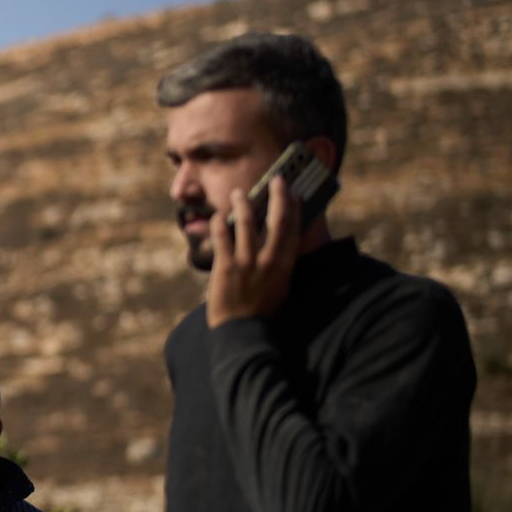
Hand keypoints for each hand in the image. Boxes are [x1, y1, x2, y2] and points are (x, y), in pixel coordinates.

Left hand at [206, 174, 299, 326]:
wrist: (243, 331)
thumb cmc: (261, 309)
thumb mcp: (280, 285)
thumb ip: (280, 263)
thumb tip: (280, 241)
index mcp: (285, 265)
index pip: (293, 228)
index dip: (292, 207)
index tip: (291, 191)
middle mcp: (269, 260)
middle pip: (276, 220)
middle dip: (277, 197)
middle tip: (275, 180)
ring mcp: (247, 262)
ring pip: (246, 223)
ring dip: (243, 203)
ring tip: (239, 193)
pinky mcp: (226, 266)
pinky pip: (222, 237)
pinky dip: (220, 223)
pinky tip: (218, 216)